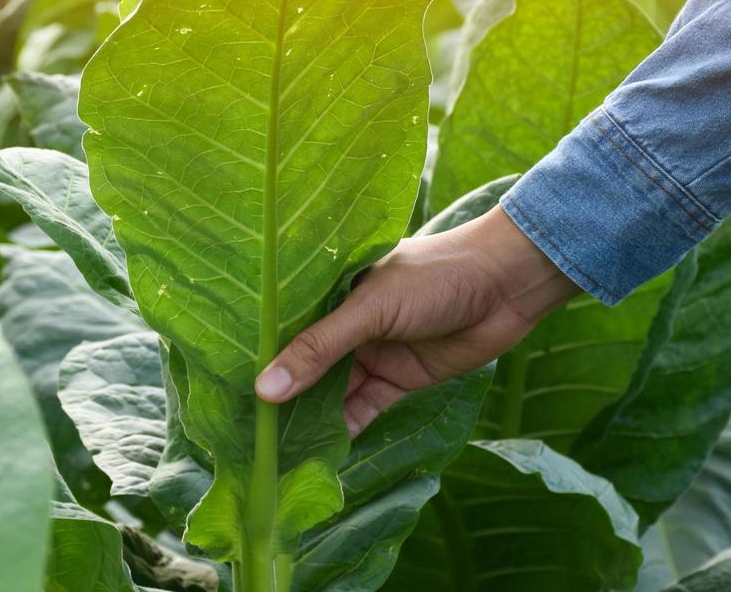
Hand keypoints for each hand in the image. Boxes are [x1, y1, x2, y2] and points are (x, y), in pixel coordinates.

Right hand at [254, 205, 580, 436]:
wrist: (505, 286)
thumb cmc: (435, 277)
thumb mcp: (371, 308)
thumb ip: (320, 348)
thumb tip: (266, 390)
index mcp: (333, 290)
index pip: (286, 326)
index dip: (259, 354)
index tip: (224, 387)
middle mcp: (347, 322)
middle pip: (306, 364)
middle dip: (282, 394)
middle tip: (244, 430)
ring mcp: (372, 352)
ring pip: (332, 391)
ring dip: (311, 417)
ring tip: (275, 448)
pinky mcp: (399, 380)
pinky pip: (364, 409)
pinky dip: (346, 429)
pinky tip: (321, 453)